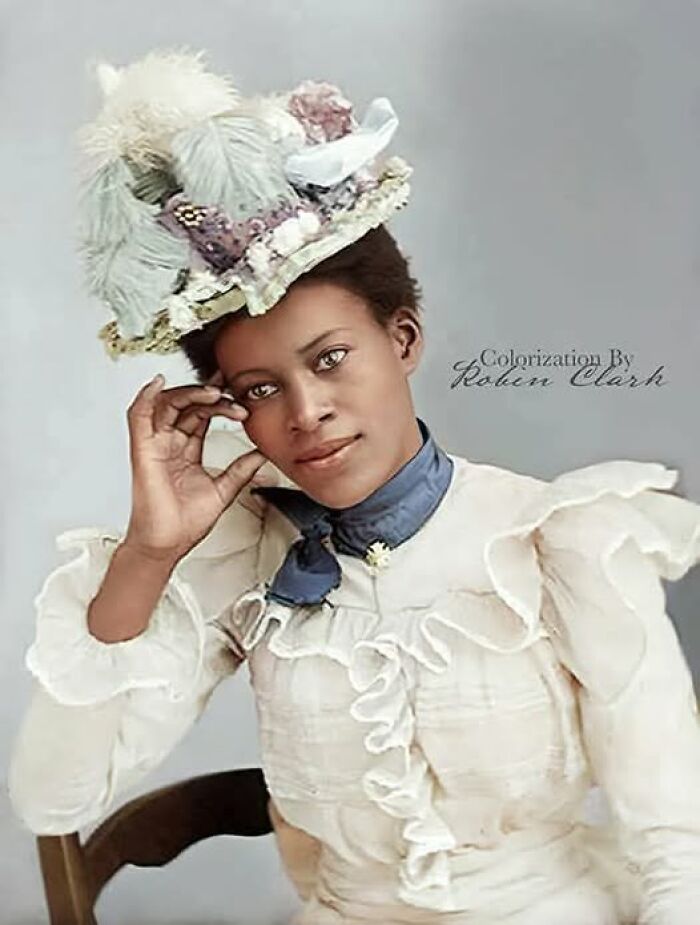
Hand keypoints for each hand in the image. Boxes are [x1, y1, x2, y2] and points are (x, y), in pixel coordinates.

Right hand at [123, 370, 266, 562]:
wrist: (167, 545)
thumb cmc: (184, 523)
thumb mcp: (224, 490)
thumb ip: (241, 469)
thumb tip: (262, 454)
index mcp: (186, 451)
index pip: (202, 414)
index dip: (219, 402)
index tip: (240, 399)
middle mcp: (169, 444)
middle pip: (187, 405)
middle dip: (210, 394)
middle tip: (231, 393)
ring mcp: (155, 445)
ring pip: (167, 404)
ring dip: (190, 393)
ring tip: (214, 394)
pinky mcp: (143, 450)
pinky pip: (139, 416)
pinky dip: (146, 396)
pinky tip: (159, 383)